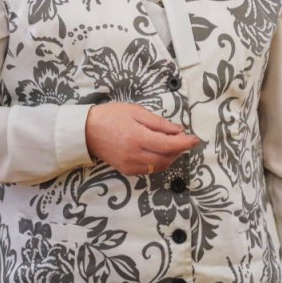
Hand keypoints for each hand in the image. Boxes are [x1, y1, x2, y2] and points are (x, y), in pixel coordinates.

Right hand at [85, 102, 200, 175]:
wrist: (86, 131)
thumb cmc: (110, 116)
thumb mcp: (135, 111)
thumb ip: (158, 122)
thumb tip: (178, 131)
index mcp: (137, 137)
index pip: (168, 145)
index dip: (184, 143)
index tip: (195, 139)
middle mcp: (134, 155)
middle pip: (166, 159)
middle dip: (179, 151)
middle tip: (184, 140)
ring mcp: (130, 165)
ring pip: (159, 167)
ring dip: (171, 157)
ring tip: (173, 145)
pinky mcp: (126, 171)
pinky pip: (149, 170)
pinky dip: (159, 162)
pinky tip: (159, 152)